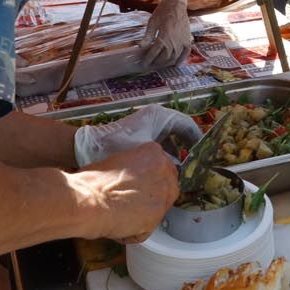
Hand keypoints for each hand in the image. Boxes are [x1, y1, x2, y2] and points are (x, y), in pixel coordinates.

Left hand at [72, 104, 202, 167]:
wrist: (85, 148)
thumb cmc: (116, 147)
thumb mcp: (147, 154)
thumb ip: (168, 163)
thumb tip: (183, 171)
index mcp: (160, 116)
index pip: (187, 125)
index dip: (197, 141)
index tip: (204, 157)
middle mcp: (155, 118)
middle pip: (180, 132)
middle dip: (188, 148)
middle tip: (196, 166)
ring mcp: (147, 127)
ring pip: (170, 140)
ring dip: (177, 154)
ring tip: (183, 172)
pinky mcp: (139, 137)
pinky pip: (159, 145)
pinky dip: (165, 156)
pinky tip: (165, 172)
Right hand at [74, 143, 178, 242]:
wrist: (89, 200)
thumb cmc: (93, 182)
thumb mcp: (117, 162)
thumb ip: (133, 168)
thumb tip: (132, 179)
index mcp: (153, 152)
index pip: (161, 168)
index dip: (148, 180)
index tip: (138, 187)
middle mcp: (164, 171)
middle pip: (167, 187)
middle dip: (152, 196)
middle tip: (132, 202)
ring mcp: (163, 194)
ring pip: (158, 209)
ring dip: (143, 215)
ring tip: (122, 215)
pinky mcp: (157, 216)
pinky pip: (146, 229)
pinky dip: (133, 232)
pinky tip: (119, 227)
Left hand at [138, 0, 191, 68]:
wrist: (176, 4)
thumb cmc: (162, 12)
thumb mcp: (152, 23)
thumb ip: (147, 36)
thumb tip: (140, 47)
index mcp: (164, 36)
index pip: (154, 53)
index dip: (149, 60)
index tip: (144, 64)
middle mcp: (174, 41)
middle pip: (164, 57)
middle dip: (156, 63)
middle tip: (150, 65)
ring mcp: (182, 41)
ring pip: (174, 57)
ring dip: (166, 63)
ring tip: (160, 65)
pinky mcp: (187, 39)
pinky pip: (185, 53)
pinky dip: (181, 60)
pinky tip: (175, 64)